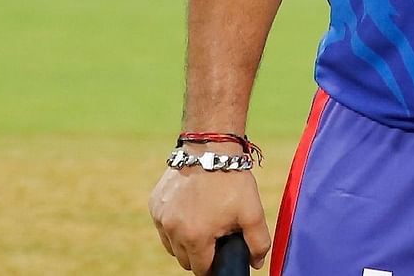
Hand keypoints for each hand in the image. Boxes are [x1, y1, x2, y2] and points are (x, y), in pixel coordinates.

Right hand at [149, 162, 271, 272]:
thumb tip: (256, 264)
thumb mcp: (253, 212)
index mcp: (195, 237)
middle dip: (200, 254)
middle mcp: (172, 231)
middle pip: (185, 259)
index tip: (222, 254)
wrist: (211, 148)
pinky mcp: (155, 204)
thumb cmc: (232, 181)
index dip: (214, 265)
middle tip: (216, 236)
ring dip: (185, 242)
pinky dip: (175, 225)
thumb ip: (258, 243)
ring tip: (204, 223)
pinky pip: (163, 226)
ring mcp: (160, 217)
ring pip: (171, 245)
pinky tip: (190, 210)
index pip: (201, 269)